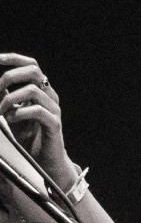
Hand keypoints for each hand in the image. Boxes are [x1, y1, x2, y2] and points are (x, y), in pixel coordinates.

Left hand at [0, 53, 75, 187]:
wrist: (45, 163)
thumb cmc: (27, 139)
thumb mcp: (12, 115)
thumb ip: (6, 101)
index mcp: (39, 91)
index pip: (31, 66)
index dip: (14, 59)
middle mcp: (48, 96)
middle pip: (34, 71)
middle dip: (11, 76)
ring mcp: (53, 109)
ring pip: (33, 90)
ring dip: (10, 99)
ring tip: (0, 112)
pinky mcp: (54, 124)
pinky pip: (37, 111)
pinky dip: (19, 113)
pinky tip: (10, 120)